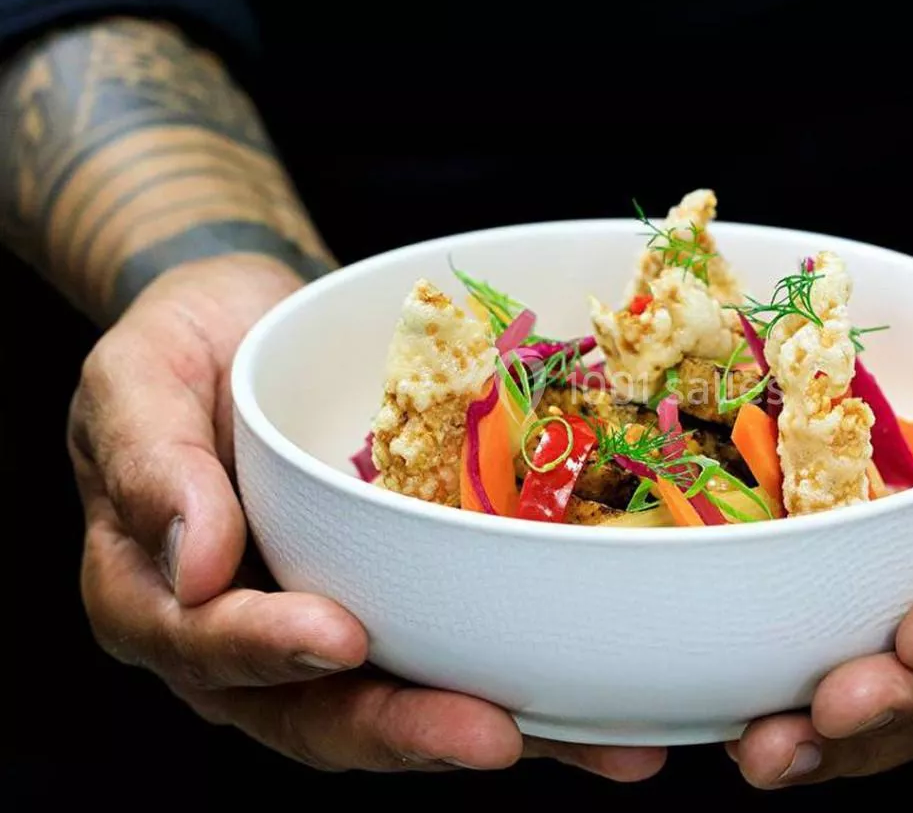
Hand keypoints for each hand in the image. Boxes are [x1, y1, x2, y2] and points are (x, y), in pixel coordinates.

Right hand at [73, 253, 664, 779]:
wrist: (260, 323)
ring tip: (602, 751)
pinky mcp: (406, 605)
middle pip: (319, 711)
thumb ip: (149, 465)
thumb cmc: (186, 348)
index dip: (268, 652)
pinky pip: (461, 653)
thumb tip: (196, 564)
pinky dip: (538, 693)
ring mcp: (336, 627)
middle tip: (493, 736)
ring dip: (500, 730)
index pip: (206, 647)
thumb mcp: (138, 379)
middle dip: (407, 728)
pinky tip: (614, 714)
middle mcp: (250, 639)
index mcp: (160, 598)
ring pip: (407, 704)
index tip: (342, 636)